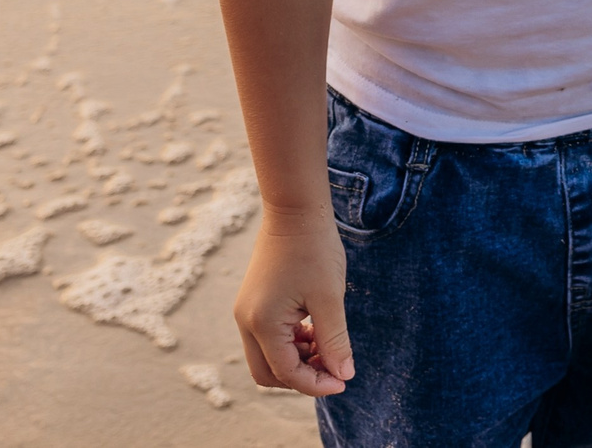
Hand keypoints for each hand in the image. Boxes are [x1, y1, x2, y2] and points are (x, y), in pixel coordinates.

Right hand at [234, 207, 354, 396]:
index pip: (286, 372)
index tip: (344, 381)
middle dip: (302, 377)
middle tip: (334, 367)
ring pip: (268, 356)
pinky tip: (316, 331)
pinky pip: (268, 338)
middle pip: (269, 373)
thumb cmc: (314, 248)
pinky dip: (291, 343)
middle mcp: (247, 321)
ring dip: (298, 360)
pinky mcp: (254, 303)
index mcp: (262, 323)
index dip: (316, 383)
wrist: (295, 209)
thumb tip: (344, 376)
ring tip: (328, 345)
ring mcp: (247, 312)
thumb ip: (335, 340)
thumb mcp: (330, 297)